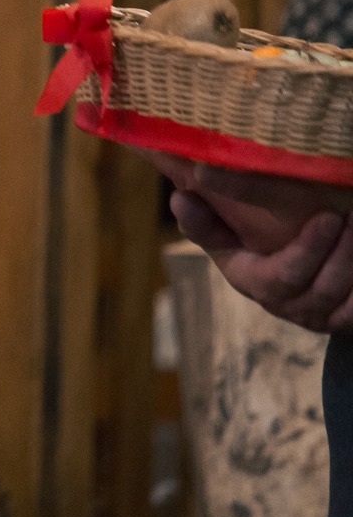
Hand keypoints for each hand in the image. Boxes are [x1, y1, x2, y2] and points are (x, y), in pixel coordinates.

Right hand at [139, 150, 352, 331]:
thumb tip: (180, 197)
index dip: (306, 251)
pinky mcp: (338, 319)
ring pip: (342, 300)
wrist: (283, 282)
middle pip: (318, 289)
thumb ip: (204, 222)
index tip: (327, 217)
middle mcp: (281, 304)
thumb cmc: (248, 248)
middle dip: (340, 254)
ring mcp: (312, 316)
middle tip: (351, 217)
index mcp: (249, 280)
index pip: (279, 276)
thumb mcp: (223, 236)